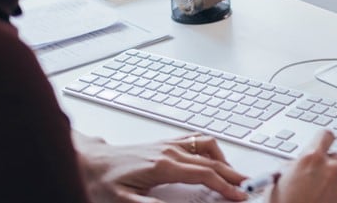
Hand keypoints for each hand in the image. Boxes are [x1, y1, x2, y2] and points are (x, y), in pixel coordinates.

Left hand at [74, 131, 248, 202]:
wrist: (86, 161)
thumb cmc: (101, 181)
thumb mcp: (124, 202)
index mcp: (163, 166)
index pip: (205, 175)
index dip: (226, 186)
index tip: (240, 196)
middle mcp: (169, 151)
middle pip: (211, 160)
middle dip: (233, 174)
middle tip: (249, 185)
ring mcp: (167, 144)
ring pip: (206, 146)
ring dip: (224, 159)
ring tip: (233, 175)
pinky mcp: (163, 143)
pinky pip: (195, 140)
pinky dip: (210, 149)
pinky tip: (212, 158)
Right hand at [270, 131, 336, 202]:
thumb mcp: (277, 181)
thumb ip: (291, 167)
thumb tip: (294, 166)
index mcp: (311, 159)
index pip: (325, 136)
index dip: (322, 140)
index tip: (320, 144)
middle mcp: (329, 169)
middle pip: (334, 158)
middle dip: (324, 166)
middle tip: (311, 179)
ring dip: (327, 186)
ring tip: (311, 199)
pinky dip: (332, 200)